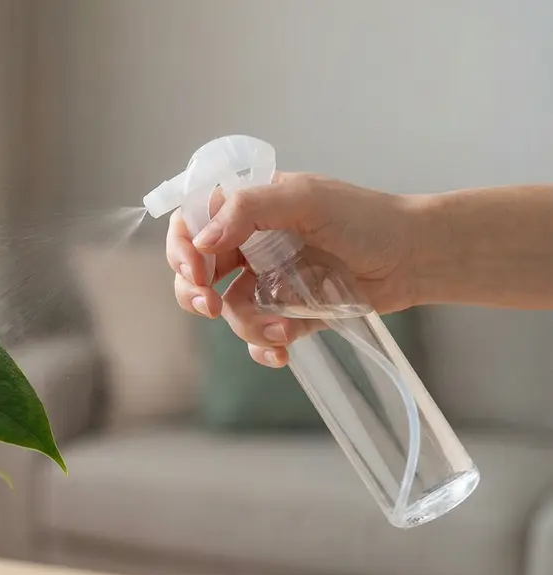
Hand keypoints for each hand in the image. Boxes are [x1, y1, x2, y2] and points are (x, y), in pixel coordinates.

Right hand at [166, 172, 420, 367]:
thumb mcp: (306, 200)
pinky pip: (259, 336)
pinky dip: (264, 348)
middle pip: (196, 272)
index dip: (182, 248)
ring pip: (230, 310)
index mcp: (248, 209)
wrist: (416, 258)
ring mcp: (268, 281)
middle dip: (195, 294)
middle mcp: (251, 244)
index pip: (192, 224)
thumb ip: (249, 209)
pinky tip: (282, 351)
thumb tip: (202, 241)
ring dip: (247, 324)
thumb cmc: (367, 219)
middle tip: (211, 307)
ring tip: (279, 329)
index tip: (195, 271)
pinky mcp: (288, 313)